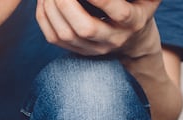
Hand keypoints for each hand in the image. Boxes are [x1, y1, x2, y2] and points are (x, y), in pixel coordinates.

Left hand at [34, 0, 161, 58]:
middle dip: (67, 4)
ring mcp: (94, 49)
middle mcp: (113, 39)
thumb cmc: (138, 7)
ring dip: (51, 9)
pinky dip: (44, 18)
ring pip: (65, 35)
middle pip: (86, 29)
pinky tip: (44, 1)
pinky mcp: (78, 51)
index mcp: (133, 22)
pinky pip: (54, 38)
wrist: (134, 41)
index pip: (119, 12)